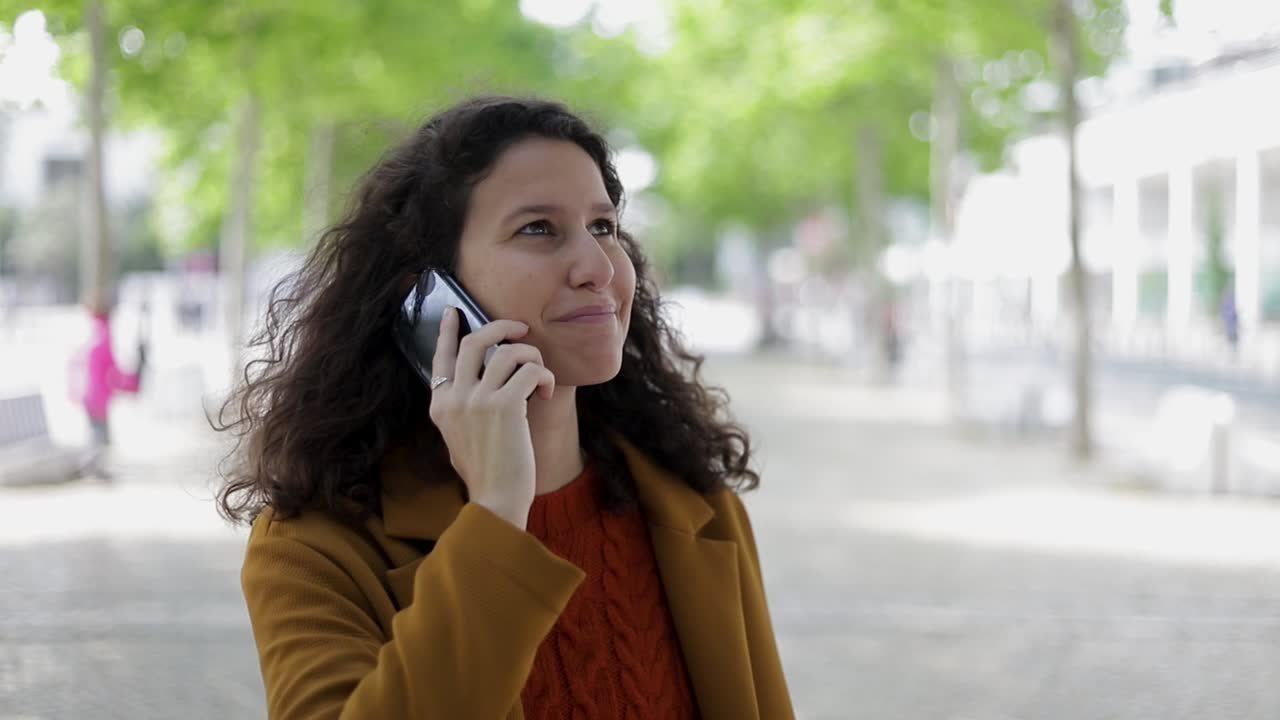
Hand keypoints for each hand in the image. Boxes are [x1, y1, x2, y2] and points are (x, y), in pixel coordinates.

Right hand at [427, 306, 555, 529]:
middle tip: (521, 329)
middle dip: (501, 327)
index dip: (448, 331)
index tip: (454, 312)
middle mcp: (454, 398)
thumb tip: (480, 380)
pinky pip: (529, 370)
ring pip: (507, 351)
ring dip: (531, 357)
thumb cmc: (485, 473)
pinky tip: (543, 394)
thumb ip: (463, 409)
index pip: (440, 357)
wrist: (496, 500)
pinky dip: (543, 376)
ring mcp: (477, 400)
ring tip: (539, 377)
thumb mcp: (459, 438)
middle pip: (474, 342)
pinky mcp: (504, 406)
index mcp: (440, 405)